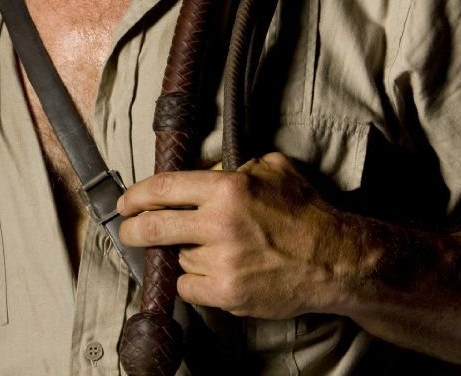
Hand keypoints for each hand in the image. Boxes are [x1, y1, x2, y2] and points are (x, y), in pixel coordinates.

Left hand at [117, 152, 354, 317]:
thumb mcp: (271, 167)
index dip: (137, 195)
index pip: (164, 188)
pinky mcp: (229, 294)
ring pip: (178, 258)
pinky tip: (210, 271)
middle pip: (155, 227)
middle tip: (128, 229)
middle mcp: (220, 225)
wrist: (335, 259)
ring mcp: (223, 263)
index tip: (126, 202)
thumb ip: (235, 166)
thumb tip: (206, 169)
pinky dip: (193, 281)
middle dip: (133, 229)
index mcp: (227, 189)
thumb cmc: (305, 211)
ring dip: (182, 253)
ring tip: (206, 249)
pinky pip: (189, 288)